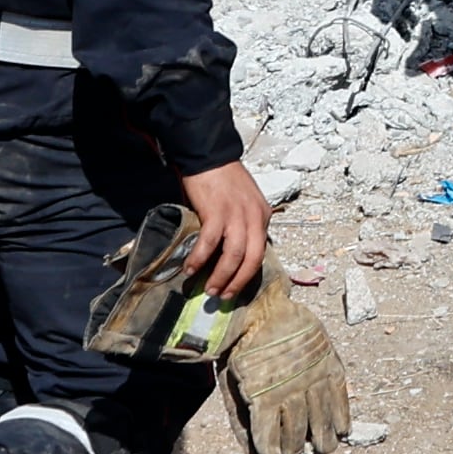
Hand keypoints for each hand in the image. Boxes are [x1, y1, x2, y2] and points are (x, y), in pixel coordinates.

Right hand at [176, 159, 270, 299]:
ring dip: (220, 276)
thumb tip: (233, 253)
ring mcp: (236, 215)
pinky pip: (209, 243)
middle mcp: (254, 217)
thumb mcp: (245, 203)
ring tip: (208, 289)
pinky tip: (190, 269)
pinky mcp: (216, 212)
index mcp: (262, 215)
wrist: (210, 157)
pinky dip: (200, 259)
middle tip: (223, 296)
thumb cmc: (224, 180)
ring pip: (233, 256)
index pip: (261, 251)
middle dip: (238, 282)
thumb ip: (243, 224)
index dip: (248, 273)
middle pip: (252, 258)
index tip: (236, 287)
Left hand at [217, 267, 350, 453]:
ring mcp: (314, 379)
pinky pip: (340, 401)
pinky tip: (340, 431)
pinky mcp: (330, 367)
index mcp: (262, 398)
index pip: (271, 444)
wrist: (264, 308)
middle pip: (298, 439)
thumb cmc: (242, 349)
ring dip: (321, 443)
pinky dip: (341, 421)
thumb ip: (241, 422)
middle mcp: (291, 392)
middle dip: (295, 452)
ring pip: (322, 425)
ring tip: (320, 448)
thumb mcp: (230, 386)